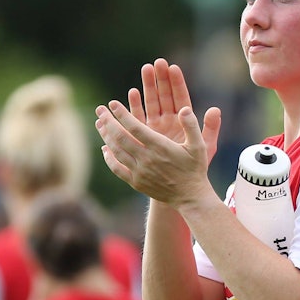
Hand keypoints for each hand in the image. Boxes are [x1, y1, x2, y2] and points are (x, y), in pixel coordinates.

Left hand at [95, 59, 221, 207]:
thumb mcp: (199, 146)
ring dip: (106, 136)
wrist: (190, 197)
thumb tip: (184, 108)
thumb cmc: (195, 169)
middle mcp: (146, 159)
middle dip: (108, 122)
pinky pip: (117, 168)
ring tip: (99, 124)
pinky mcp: (136, 182)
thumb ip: (191, 126)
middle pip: (120, 137)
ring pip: (116, 151)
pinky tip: (105, 149)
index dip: (122, 114)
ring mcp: (139, 172)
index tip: (112, 103)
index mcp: (159, 147)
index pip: (135, 127)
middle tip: (100, 110)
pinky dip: (109, 158)